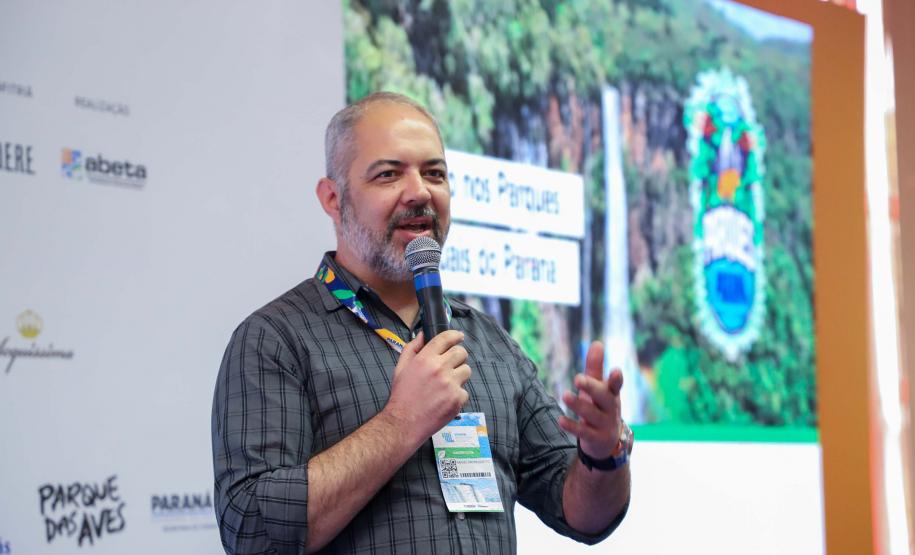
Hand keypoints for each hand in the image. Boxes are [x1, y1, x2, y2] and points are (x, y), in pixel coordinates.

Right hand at [383, 330, 471, 442]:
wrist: (404, 423)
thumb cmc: (402, 395)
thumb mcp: (401, 368)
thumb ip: (412, 348)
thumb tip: (422, 335)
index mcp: (425, 359)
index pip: (446, 338)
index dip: (455, 335)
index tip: (459, 336)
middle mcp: (439, 369)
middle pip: (461, 352)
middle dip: (457, 356)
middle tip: (451, 364)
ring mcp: (450, 384)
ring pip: (466, 370)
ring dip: (459, 375)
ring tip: (446, 384)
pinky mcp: (457, 399)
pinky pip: (465, 390)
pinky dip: (457, 394)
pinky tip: (444, 399)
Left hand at [559, 341, 623, 460]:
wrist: (607, 442)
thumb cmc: (601, 407)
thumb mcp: (599, 388)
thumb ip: (596, 367)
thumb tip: (597, 342)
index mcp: (612, 394)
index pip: (616, 386)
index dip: (616, 379)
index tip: (615, 371)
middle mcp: (611, 409)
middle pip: (604, 398)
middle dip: (592, 388)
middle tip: (578, 378)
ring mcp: (605, 425)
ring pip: (592, 415)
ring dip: (578, 405)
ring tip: (564, 395)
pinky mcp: (596, 439)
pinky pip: (584, 432)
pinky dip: (572, 426)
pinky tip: (560, 419)